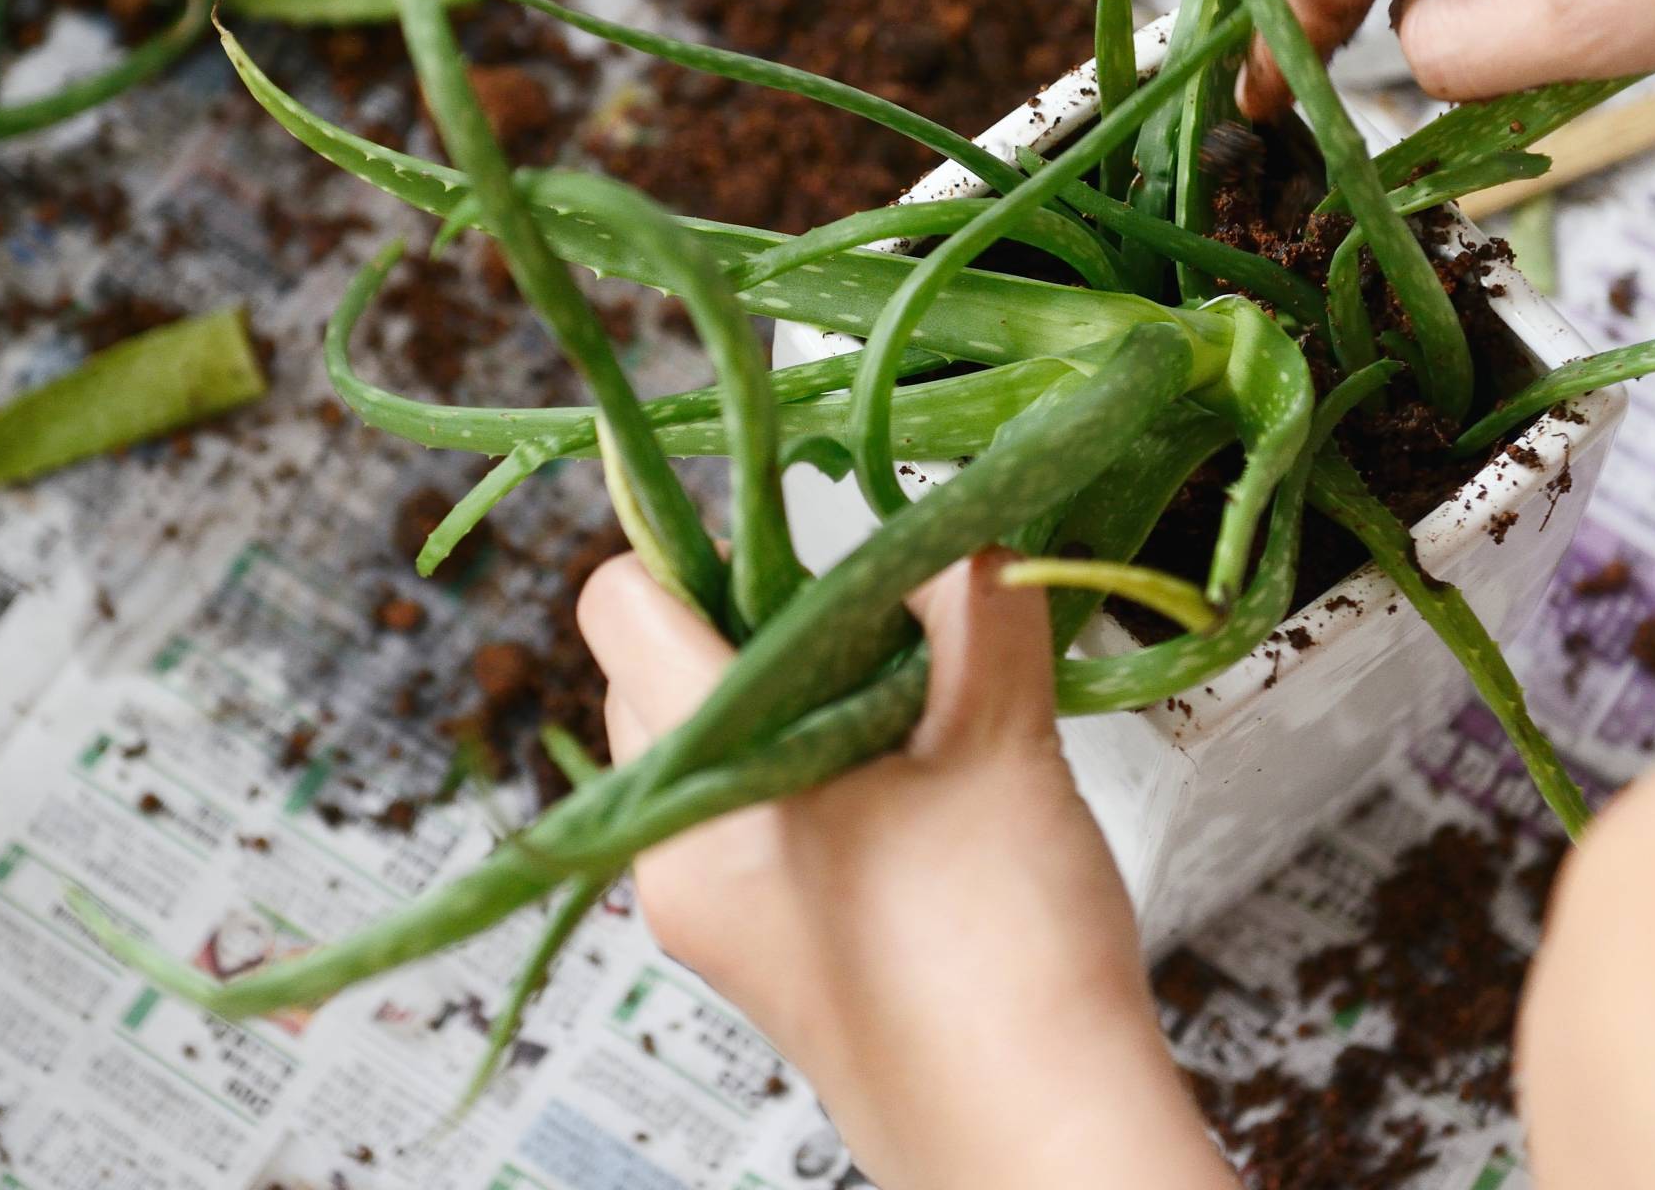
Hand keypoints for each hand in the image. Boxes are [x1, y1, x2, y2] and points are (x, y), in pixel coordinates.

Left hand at [577, 551, 1232, 1189]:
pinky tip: (906, 779)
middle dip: (752, 617)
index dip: (694, 542)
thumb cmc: (999, 968)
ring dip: (786, 690)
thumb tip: (962, 526)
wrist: (1036, 1145)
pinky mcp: (758, 944)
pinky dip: (804, 762)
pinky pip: (741, 806)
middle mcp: (673, 849)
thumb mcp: (998, 748)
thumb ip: (975, 608)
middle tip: (869, 619)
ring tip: (900, 704)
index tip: (790, 529)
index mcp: (702, 785)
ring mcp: (707, 907)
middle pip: (652, 666)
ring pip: (703, 735)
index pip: (619, 602)